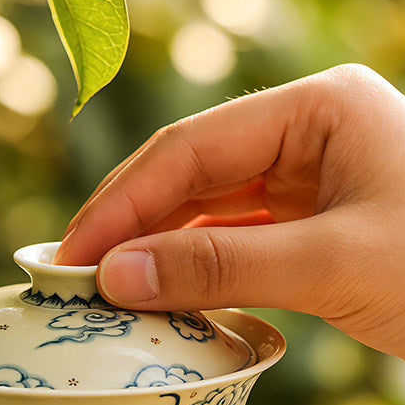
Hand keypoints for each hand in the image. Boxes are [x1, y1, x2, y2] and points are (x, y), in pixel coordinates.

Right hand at [54, 64, 404, 378]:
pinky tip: (163, 296)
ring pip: (210, 211)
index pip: (193, 150)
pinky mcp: (316, 227)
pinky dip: (198, 270)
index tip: (71, 256)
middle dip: (132, 225)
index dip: (123, 204)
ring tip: (105, 290)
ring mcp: (312, 181)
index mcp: (319, 108)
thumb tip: (115, 277)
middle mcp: (309, 134)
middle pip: (193, 175)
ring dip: (159, 250)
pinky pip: (238, 243)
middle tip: (72, 275)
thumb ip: (220, 267)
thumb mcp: (333, 266)